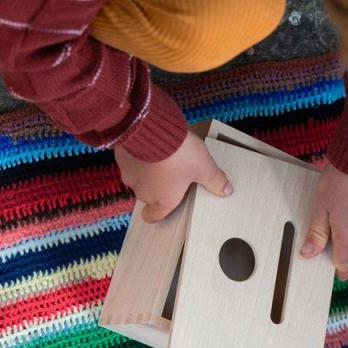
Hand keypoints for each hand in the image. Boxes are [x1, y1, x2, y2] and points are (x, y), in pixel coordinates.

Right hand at [114, 131, 232, 221]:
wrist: (152, 130)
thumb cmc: (179, 155)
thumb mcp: (203, 167)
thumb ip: (214, 180)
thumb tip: (226, 190)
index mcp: (162, 200)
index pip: (153, 217)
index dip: (157, 213)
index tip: (164, 204)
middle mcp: (143, 192)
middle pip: (148, 195)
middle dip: (157, 184)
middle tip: (171, 170)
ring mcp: (129, 176)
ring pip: (138, 177)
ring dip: (147, 170)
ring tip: (160, 155)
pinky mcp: (121, 159)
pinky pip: (130, 161)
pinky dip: (138, 156)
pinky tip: (148, 145)